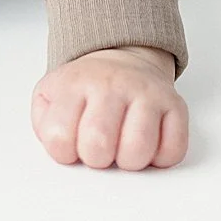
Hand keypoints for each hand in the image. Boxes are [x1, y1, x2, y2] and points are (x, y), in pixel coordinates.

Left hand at [30, 44, 188, 169]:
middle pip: (98, 145)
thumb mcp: (50, 95)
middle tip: (98, 148)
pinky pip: (172, 151)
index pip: (59, 137)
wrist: (121, 59)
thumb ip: (44, 123)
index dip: (64, 152)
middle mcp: (111, 84)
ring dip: (128, 161)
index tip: (71, 143)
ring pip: (137, 151)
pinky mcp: (175, 105)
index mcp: (75, 84)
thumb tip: (58, 147)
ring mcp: (146, 93)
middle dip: (96, 158)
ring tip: (121, 147)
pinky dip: (159, 158)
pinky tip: (147, 144)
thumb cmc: (85, 89)